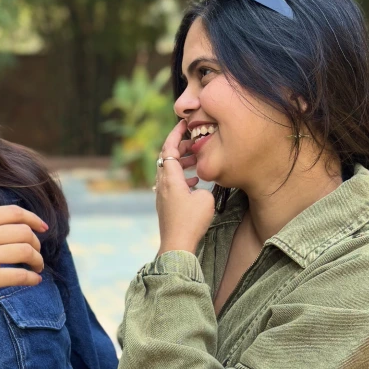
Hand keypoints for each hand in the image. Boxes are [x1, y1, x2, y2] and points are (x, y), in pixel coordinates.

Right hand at [0, 205, 46, 329]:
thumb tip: (8, 228)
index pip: (14, 212)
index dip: (34, 219)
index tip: (43, 228)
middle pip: (24, 232)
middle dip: (36, 244)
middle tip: (36, 254)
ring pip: (26, 252)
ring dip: (37, 261)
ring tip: (37, 268)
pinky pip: (19, 276)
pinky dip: (32, 278)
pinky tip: (33, 281)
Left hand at [155, 119, 215, 254]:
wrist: (177, 245)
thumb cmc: (191, 221)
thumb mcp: (205, 198)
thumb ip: (204, 185)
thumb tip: (200, 186)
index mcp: (170, 177)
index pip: (168, 148)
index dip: (175, 134)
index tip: (183, 124)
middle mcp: (162, 183)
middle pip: (167, 157)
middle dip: (181, 147)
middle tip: (195, 142)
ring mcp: (162, 194)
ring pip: (169, 170)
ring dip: (183, 162)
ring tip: (198, 159)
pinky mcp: (166, 204)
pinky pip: (172, 182)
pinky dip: (182, 176)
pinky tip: (195, 180)